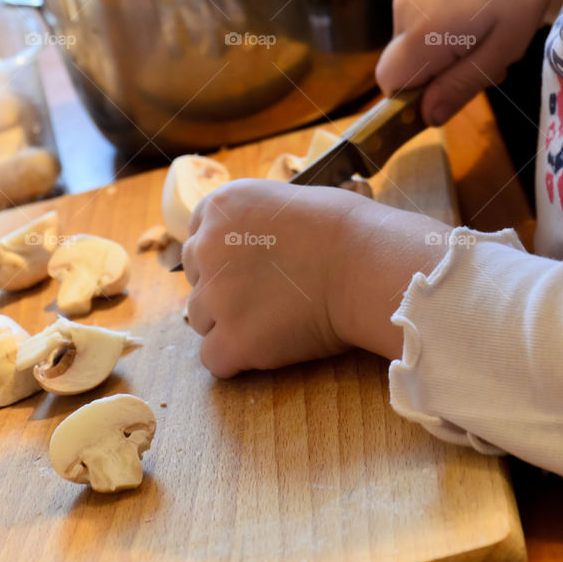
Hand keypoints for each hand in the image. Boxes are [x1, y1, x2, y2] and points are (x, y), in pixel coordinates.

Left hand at [182, 178, 450, 376]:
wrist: (366, 264)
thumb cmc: (344, 228)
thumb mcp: (286, 202)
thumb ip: (254, 223)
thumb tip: (250, 245)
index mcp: (221, 207)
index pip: (199, 240)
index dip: (225, 259)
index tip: (252, 268)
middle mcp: (207, 246)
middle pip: (197, 281)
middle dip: (224, 290)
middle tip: (265, 295)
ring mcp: (216, 296)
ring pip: (202, 321)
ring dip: (230, 323)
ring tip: (272, 321)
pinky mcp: (232, 340)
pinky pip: (215, 359)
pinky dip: (237, 358)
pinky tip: (267, 348)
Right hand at [376, 0, 562, 124]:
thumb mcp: (503, 47)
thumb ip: (460, 84)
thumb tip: (427, 117)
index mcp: (421, 30)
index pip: (389, 81)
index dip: (415, 92)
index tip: (452, 85)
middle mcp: (402, 3)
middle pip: (403, 55)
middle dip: (436, 63)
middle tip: (485, 46)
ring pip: (411, 27)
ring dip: (439, 33)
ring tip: (484, 14)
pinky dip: (439, 5)